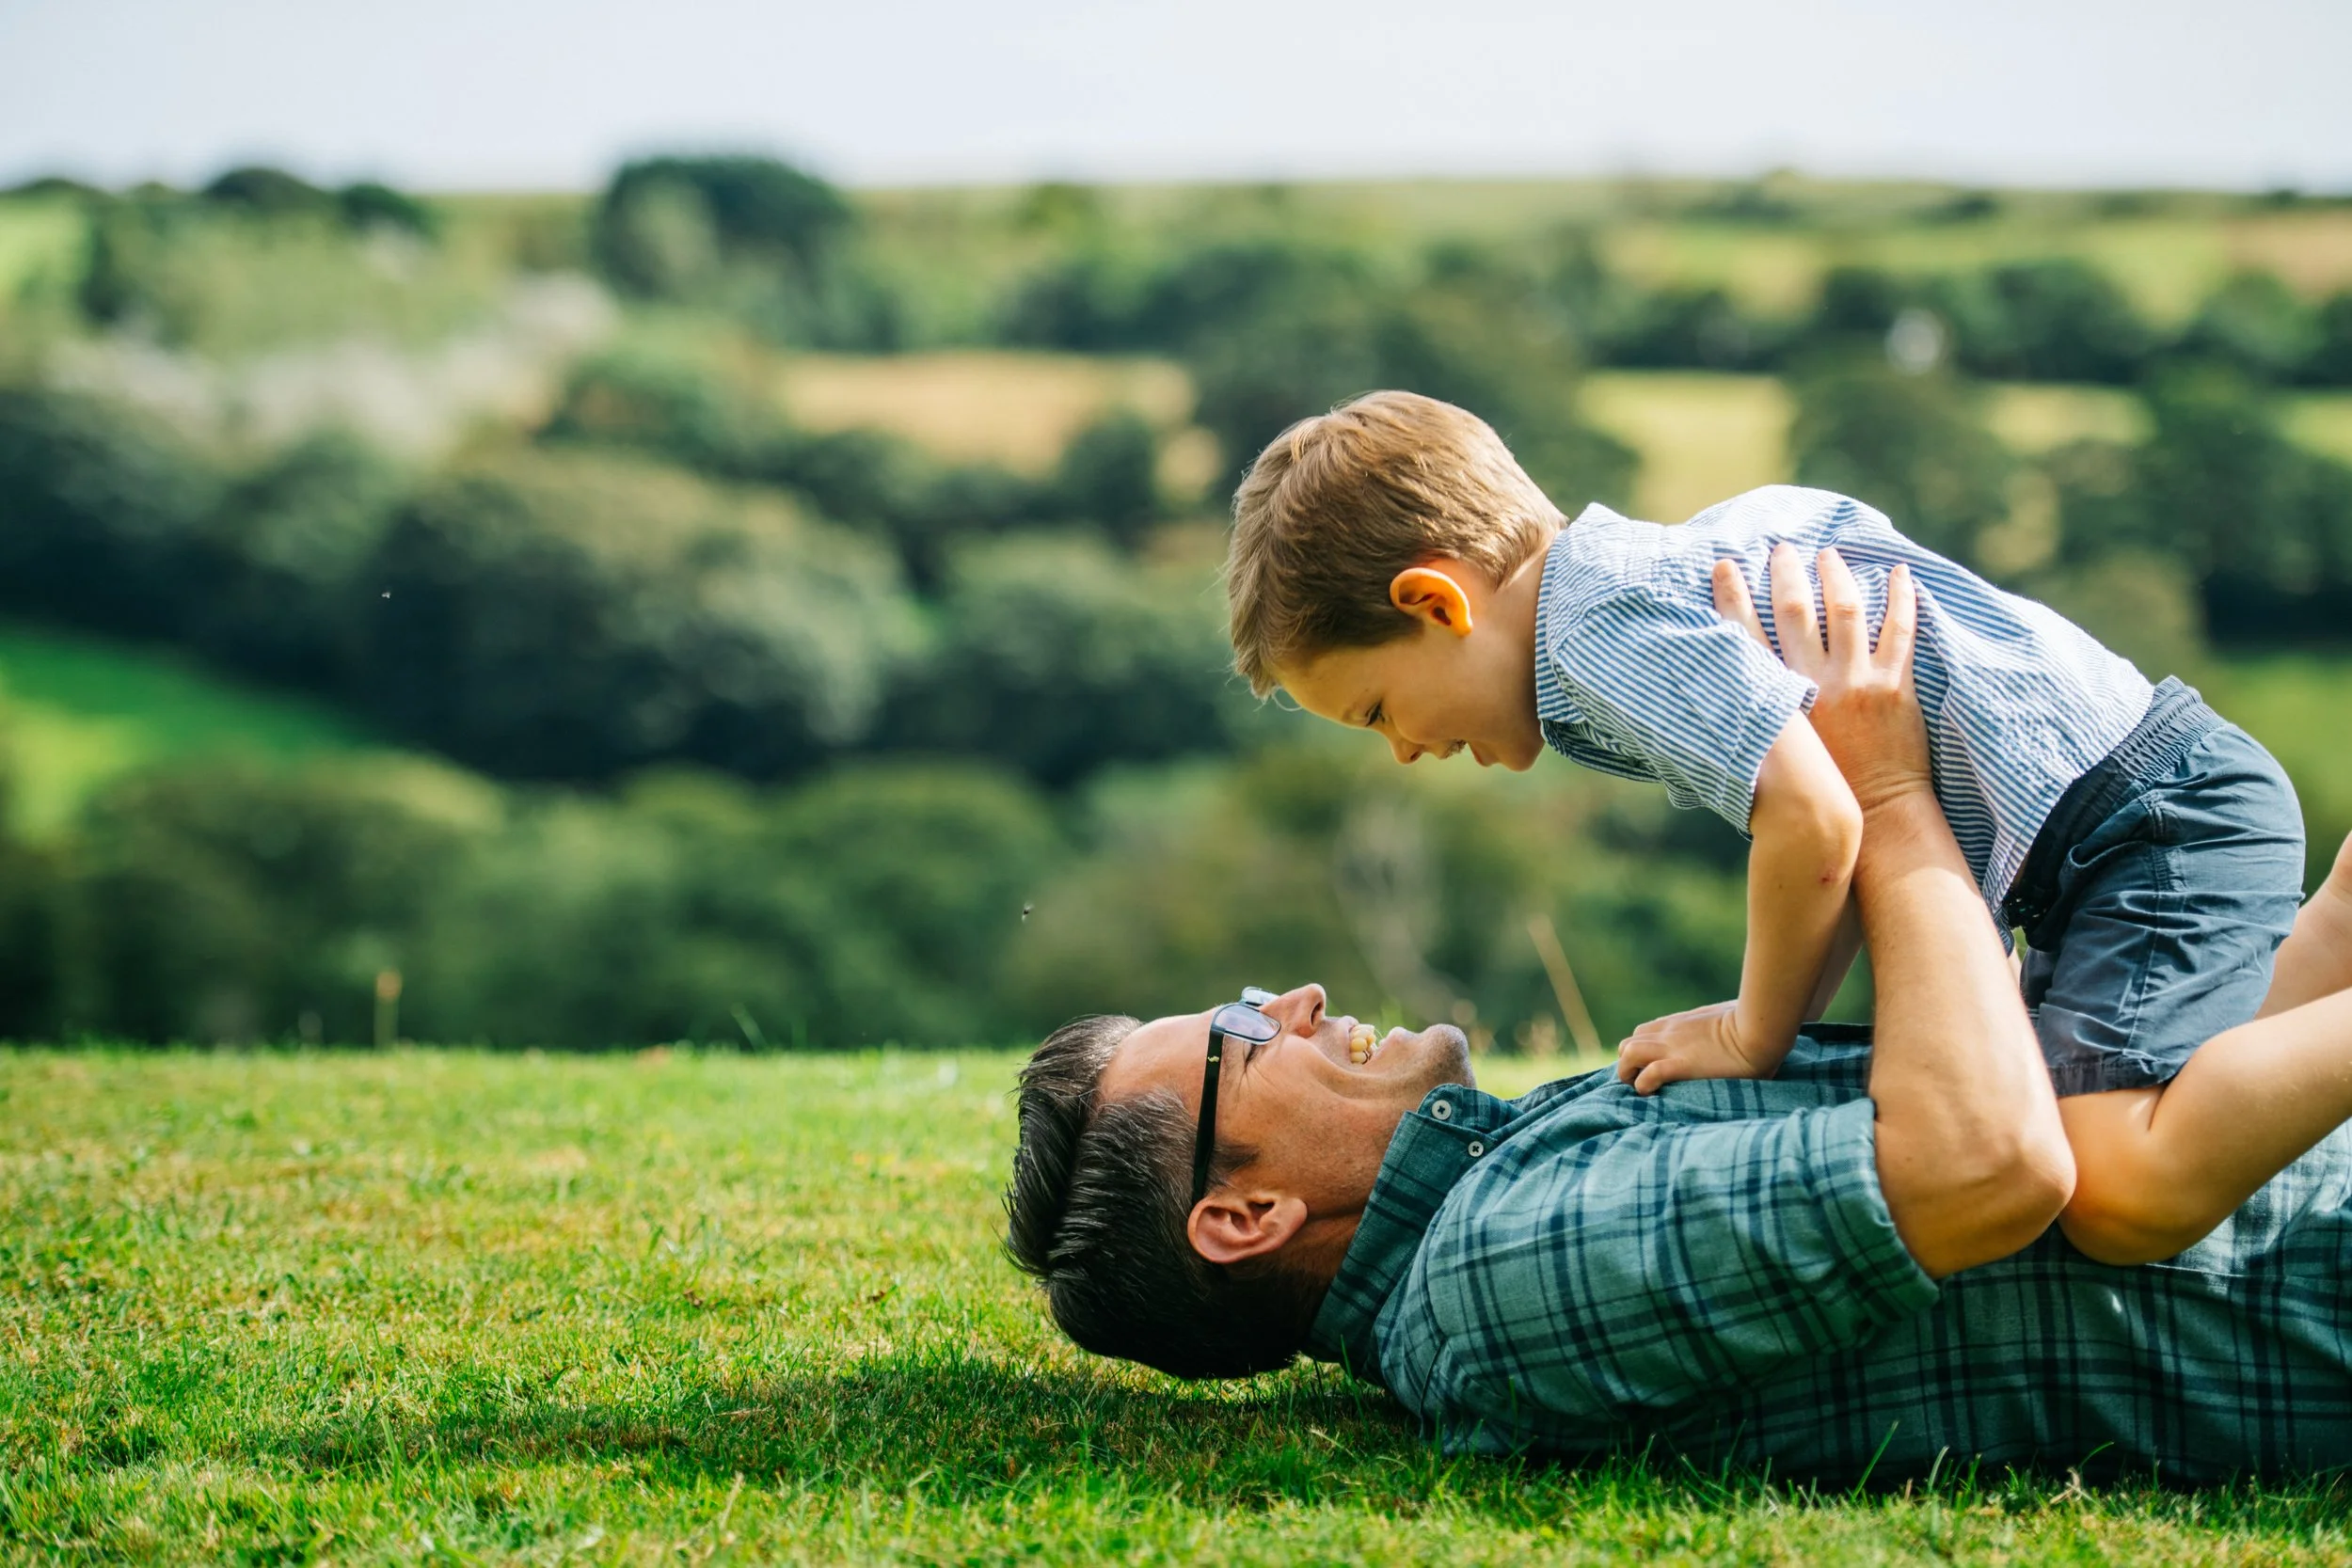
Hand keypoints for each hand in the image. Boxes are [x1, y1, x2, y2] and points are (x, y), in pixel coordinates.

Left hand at [1616, 999, 1783, 1094]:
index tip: (1649, 1069)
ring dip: (1629, 1073)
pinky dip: (1643, 1085)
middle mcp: (1670, 1032)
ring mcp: (1672, 1047)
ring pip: (1628, 1053)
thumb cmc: (1754, 1023)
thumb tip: (1731, 1034)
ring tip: (1642, 1089)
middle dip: (1628, 1064)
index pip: (1644, 1033)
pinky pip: (1647, 1074)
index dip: (1641, 1052)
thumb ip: (1716, 1028)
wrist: (1760, 1029)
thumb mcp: (1727, 1018)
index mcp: (1681, 1023)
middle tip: (1642, 1082)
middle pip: (1628, 1043)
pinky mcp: (1679, 1064)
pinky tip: (1653, 1092)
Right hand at [1713, 544, 1931, 814]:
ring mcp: (1856, 681)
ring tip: (1827, 553)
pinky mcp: (1894, 687)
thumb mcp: (1770, 757)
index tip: (1726, 566)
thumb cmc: (1817, 793)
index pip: (1746, 635)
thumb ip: (1751, 723)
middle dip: (1785, 573)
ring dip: (1835, 574)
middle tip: (1780, 549)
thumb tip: (1721, 703)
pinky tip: (1900, 573)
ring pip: (1845, 609)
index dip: (1733, 596)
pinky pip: (1900, 630)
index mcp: (1777, 700)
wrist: (1875, 816)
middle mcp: (1814, 683)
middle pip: (1795, 610)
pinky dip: (1902, 598)